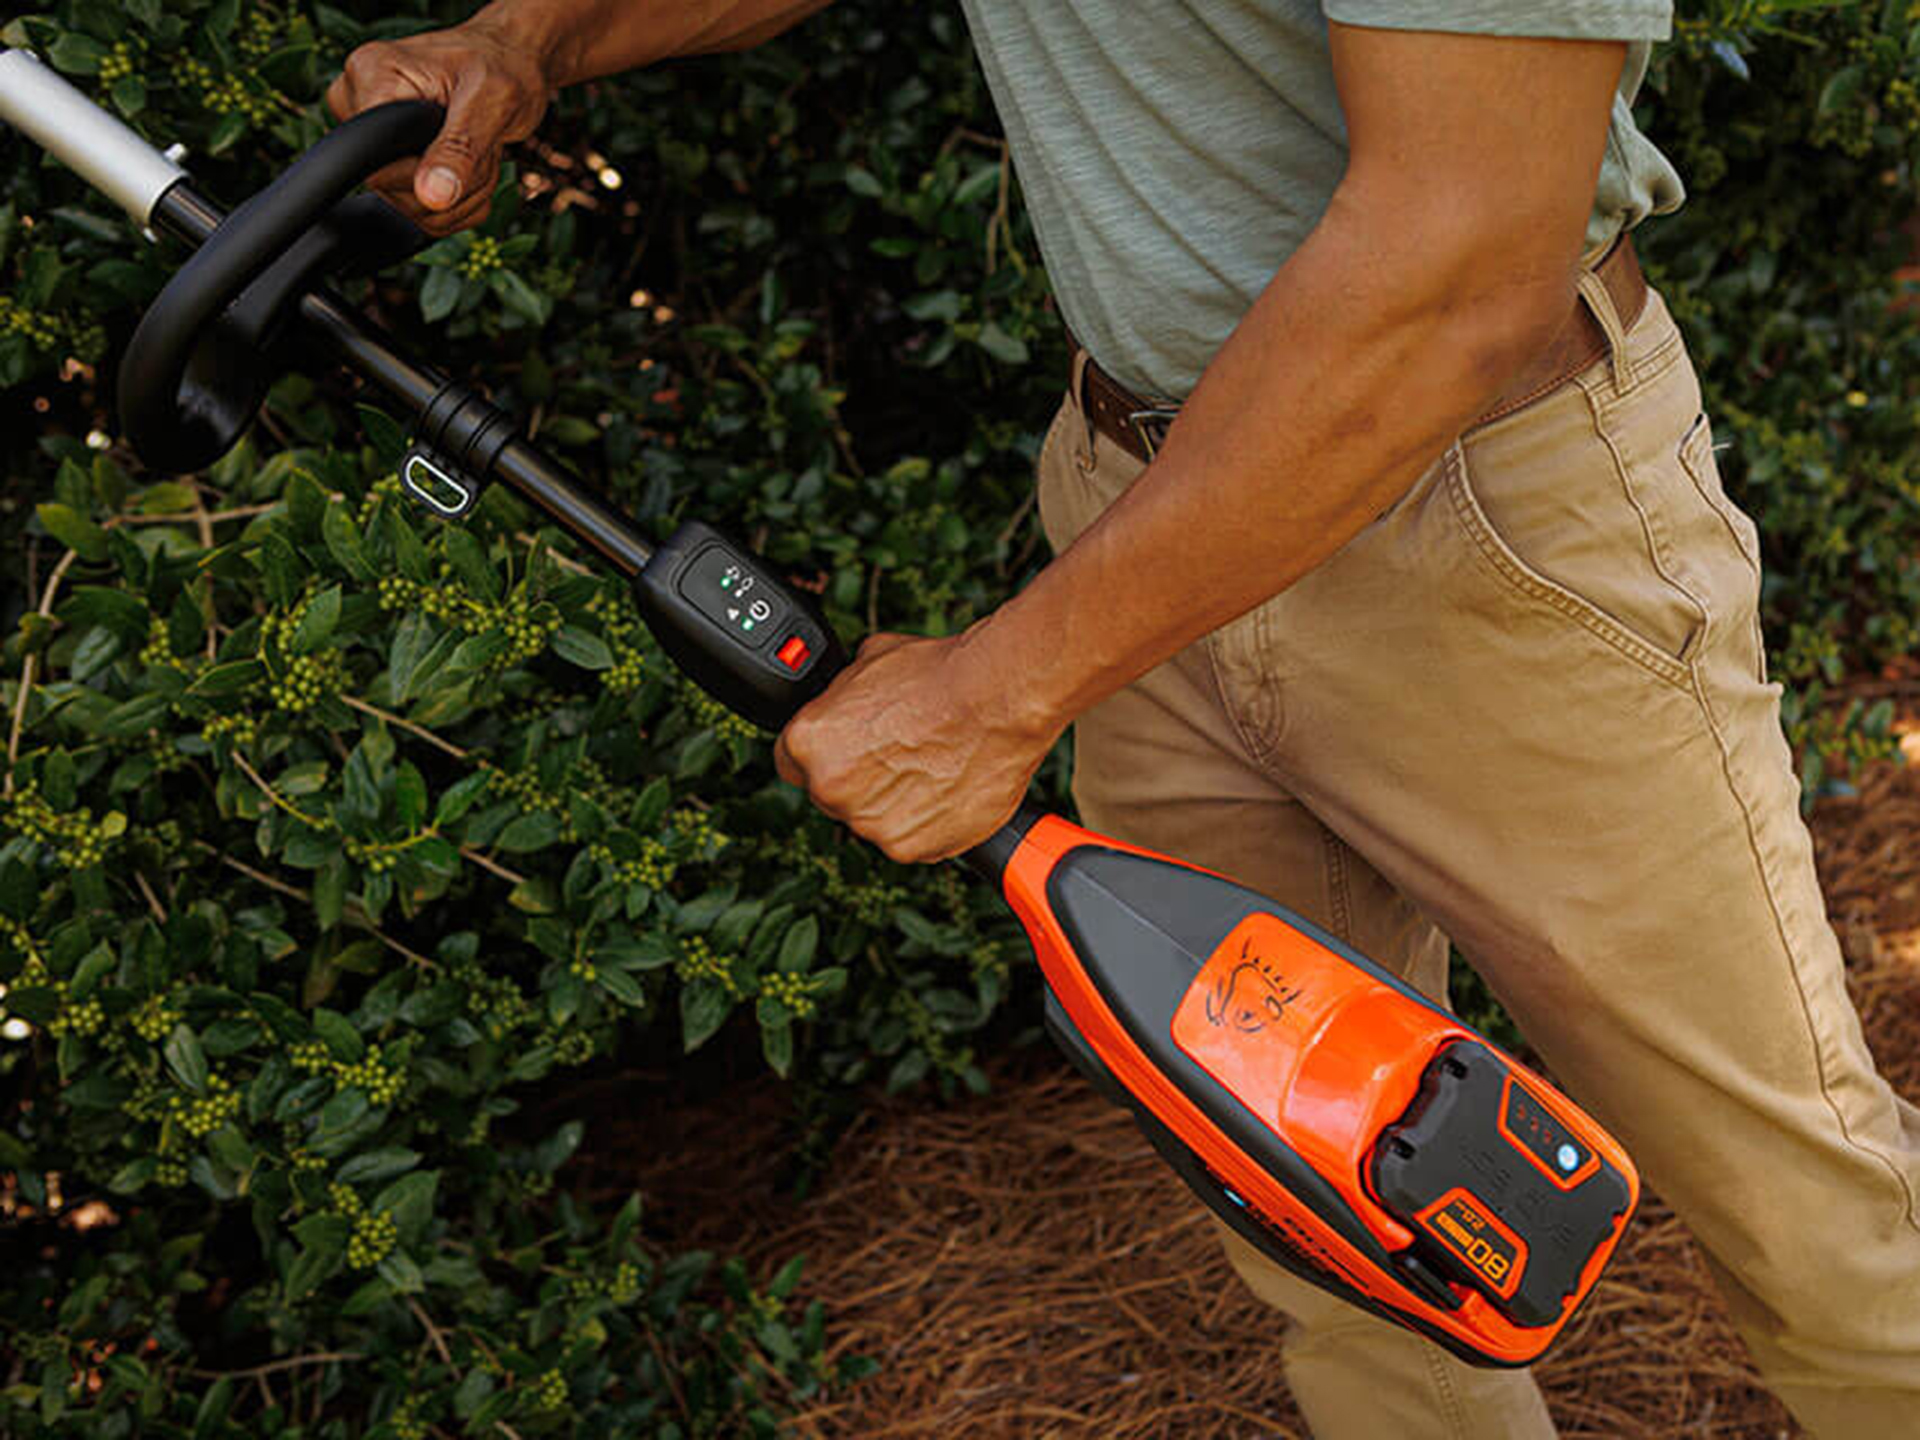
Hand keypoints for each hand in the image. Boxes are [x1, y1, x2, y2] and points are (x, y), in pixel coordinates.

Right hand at [325, 17, 554, 234]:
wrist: (511, 63)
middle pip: (393, 190)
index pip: (379, 164)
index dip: (428, 173)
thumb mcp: (493, 101)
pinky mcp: (390, 161)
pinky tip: (472, 165)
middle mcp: (358, 104)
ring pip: (413, 207)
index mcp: (371, 74)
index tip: (465, 143)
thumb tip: (431, 196)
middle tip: (483, 144)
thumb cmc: (502, 65)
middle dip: (456, 185)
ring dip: (463, 195)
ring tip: (480, 150)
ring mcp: (372, 137)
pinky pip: (423, 212)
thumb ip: (460, 149)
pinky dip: (460, 203)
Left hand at [773, 628, 1062, 863]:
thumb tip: (842, 700)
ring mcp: (870, 825)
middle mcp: (831, 790)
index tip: (842, 749)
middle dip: (858, 777)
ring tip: (930, 766)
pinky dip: (926, 822)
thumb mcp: (870, 661)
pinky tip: (945, 788)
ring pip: (872, 819)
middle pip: (832, 793)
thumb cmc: (940, 676)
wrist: (998, 702)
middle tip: (897, 752)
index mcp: (808, 744)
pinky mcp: (911, 847)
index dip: (821, 752)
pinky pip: (911, 838)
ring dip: (892, 802)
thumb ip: (842, 696)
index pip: (790, 761)